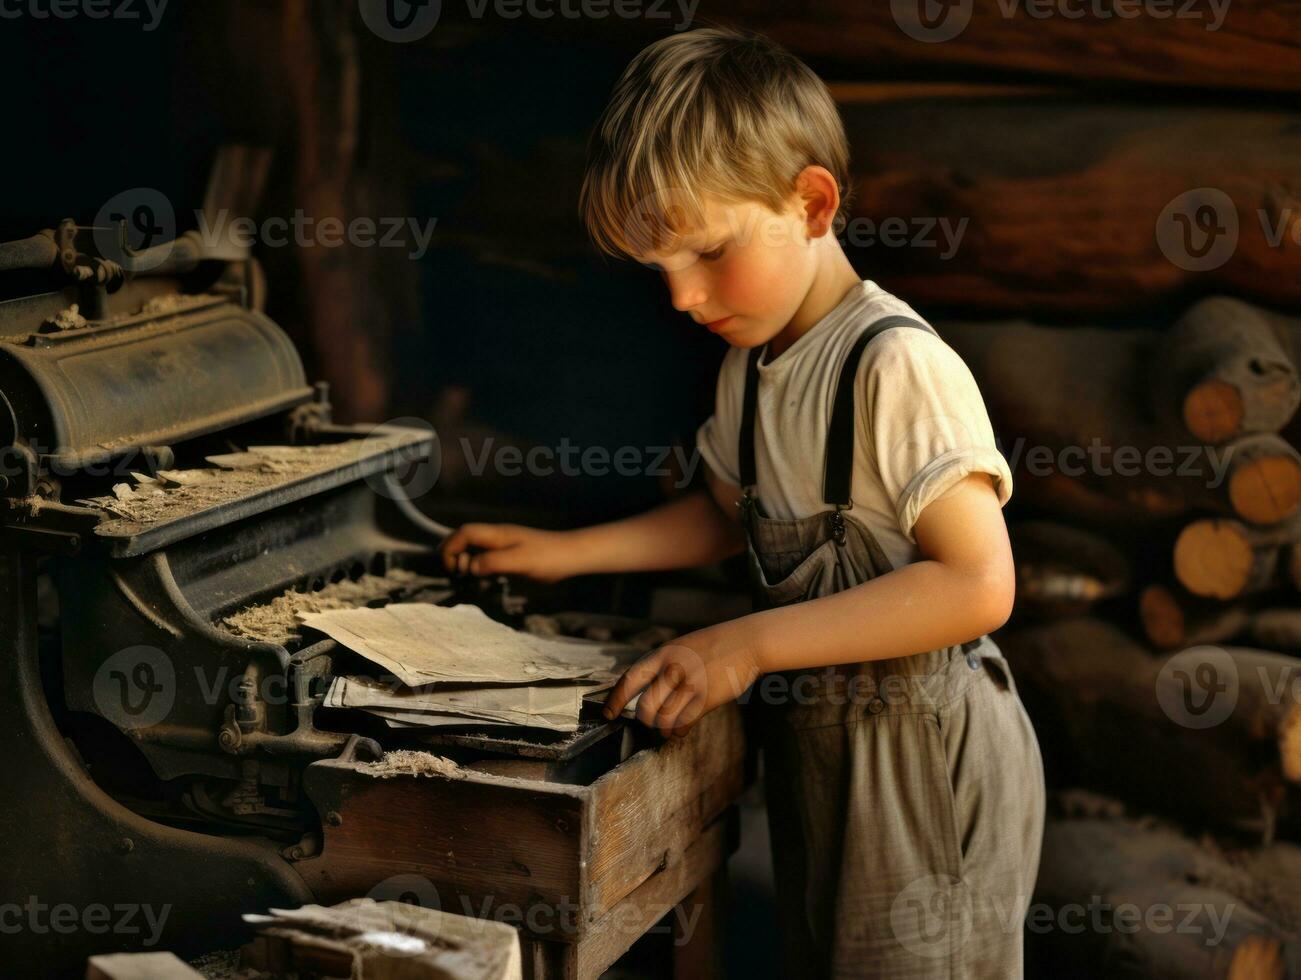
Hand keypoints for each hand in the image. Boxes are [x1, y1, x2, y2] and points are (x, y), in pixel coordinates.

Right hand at [439, 523, 578, 582]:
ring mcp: (506, 545)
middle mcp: (498, 536)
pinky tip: (485, 580)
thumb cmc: (548, 558)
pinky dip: (480, 566)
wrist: (574, 556)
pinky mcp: (514, 555)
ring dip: (466, 560)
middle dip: (454, 552)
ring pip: (476, 548)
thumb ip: (492, 563)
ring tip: (467, 578)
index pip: (464, 533)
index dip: (451, 547)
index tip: (451, 568)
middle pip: (466, 537)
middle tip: (454, 573)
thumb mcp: (518, 562)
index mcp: (497, 534)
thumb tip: (468, 567)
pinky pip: (489, 557)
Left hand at [602, 621, 761, 736]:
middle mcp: (672, 669)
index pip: (629, 679)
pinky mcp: (706, 698)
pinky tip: (681, 729)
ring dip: (663, 730)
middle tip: (650, 723)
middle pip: (645, 708)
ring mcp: (689, 684)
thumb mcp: (682, 646)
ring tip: (667, 730)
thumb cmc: (715, 645)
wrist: (747, 641)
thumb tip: (649, 691)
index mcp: (662, 654)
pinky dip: (679, 731)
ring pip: (664, 720)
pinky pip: (684, 724)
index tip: (608, 714)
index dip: (615, 700)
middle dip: (645, 721)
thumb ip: (664, 665)